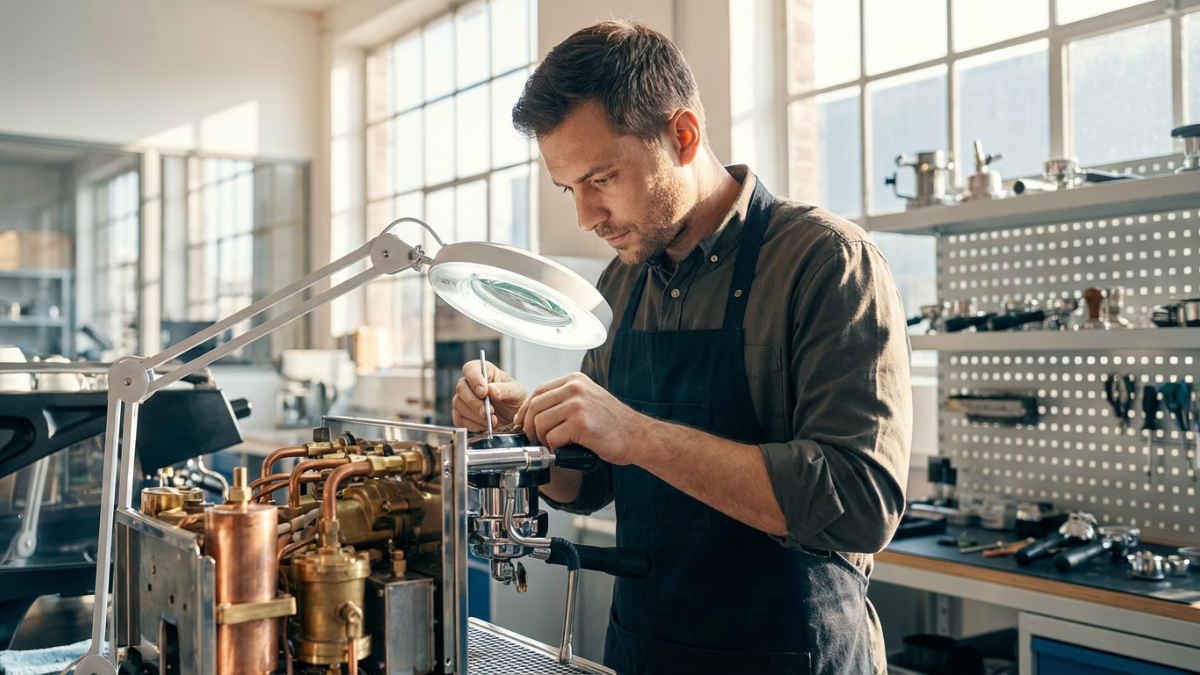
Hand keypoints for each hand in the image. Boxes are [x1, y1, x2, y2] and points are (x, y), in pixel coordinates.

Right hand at [452, 361, 527, 432]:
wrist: (515, 417)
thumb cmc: (515, 399)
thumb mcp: (516, 392)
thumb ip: (504, 390)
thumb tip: (490, 390)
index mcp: (484, 371)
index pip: (470, 369)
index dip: (474, 380)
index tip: (483, 393)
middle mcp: (470, 383)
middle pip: (461, 388)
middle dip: (475, 403)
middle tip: (489, 413)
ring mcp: (464, 399)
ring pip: (458, 404)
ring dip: (475, 416)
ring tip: (492, 421)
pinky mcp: (461, 414)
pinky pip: (459, 419)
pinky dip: (472, 425)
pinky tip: (485, 426)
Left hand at [515, 372, 649, 465]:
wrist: (637, 436)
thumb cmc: (613, 423)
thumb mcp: (588, 400)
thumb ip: (565, 400)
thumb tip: (535, 413)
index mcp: (575, 380)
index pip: (539, 390)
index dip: (526, 409)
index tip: (521, 422)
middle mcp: (575, 388)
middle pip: (535, 406)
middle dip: (530, 426)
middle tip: (535, 439)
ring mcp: (578, 404)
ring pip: (540, 422)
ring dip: (541, 438)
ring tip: (551, 445)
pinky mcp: (580, 423)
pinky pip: (552, 437)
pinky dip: (553, 447)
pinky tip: (562, 449)